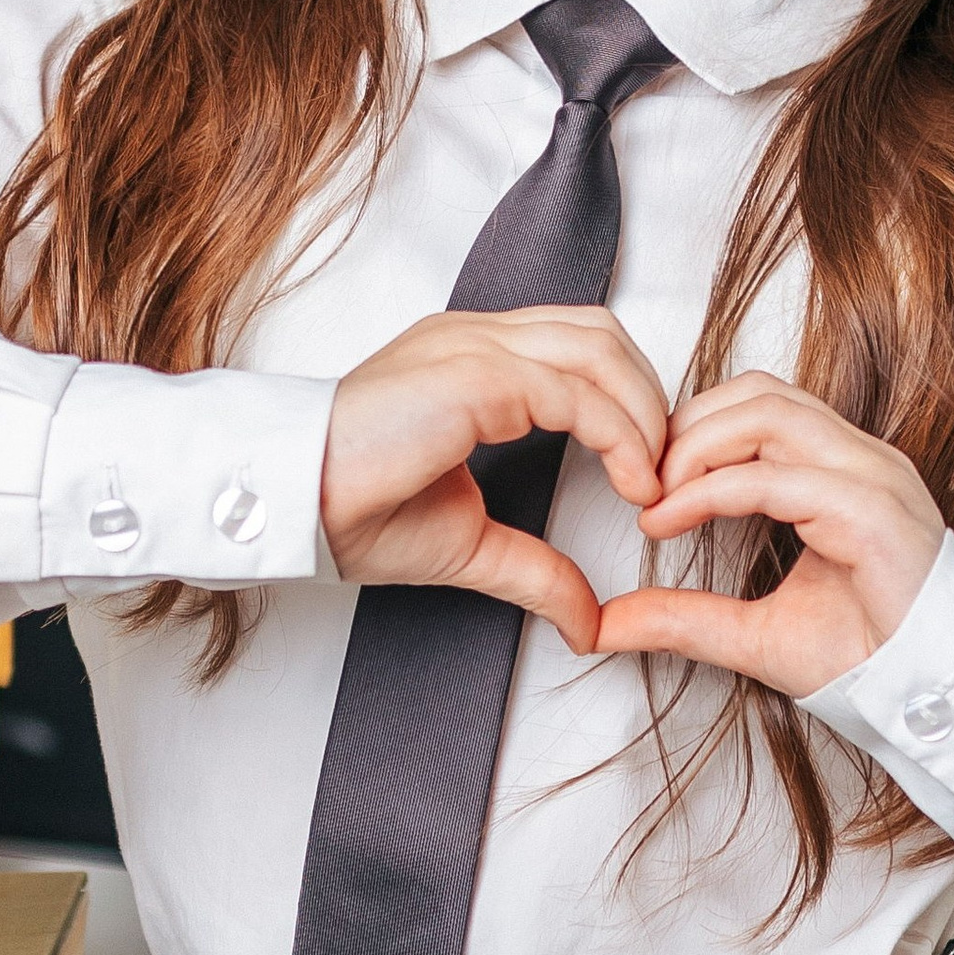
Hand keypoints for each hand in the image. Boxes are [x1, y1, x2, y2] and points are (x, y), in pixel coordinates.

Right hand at [320, 309, 670, 652]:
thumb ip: (536, 571)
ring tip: (653, 478)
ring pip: (598, 348)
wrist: (288, 504)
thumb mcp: (468, 545)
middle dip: (647, 396)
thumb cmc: (349, 510)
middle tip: (666, 470)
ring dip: (643, 411)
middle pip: (600, 333)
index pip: (578, 347)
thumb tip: (589, 621)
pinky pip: (574, 390)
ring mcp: (473, 345)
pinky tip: (630, 482)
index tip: (647, 472)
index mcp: (471, 360)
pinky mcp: (472, 373)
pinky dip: (618, 433)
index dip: (627, 400)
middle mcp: (475, 339)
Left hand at [591, 373, 944, 695]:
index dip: (693, 430)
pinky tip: (670, 519)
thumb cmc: (868, 660)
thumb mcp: (754, 635)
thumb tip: (606, 623)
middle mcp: (861, 462)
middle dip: (686, 428)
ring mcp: (871, 479)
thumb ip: (684, 619)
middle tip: (640, 483)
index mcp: (842, 472)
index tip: (645, 483)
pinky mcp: (872, 512)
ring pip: (769, 413)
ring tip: (656, 498)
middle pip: (758, 393)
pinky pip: (778, 478)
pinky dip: (712, 492)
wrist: (938, 699)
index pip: (760, 405)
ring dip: (696, 448)